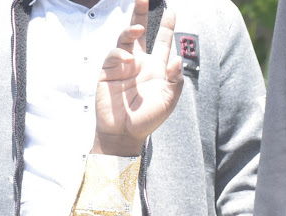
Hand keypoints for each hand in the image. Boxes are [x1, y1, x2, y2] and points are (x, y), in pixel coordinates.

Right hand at [92, 0, 182, 156]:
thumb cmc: (147, 119)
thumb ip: (175, 81)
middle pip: (140, 32)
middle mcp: (140, 63)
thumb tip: (178, 58)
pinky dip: (120, 55)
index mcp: (157, 68)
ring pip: (125, 39)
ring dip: (131, 30)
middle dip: (141, 14)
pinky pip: (114, 56)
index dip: (167, 27)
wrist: (124, 133)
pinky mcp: (108, 72)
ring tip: (138, 29)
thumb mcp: (167, 101)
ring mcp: (123, 66)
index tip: (171, 10)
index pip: (162, 42)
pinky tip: (128, 61)